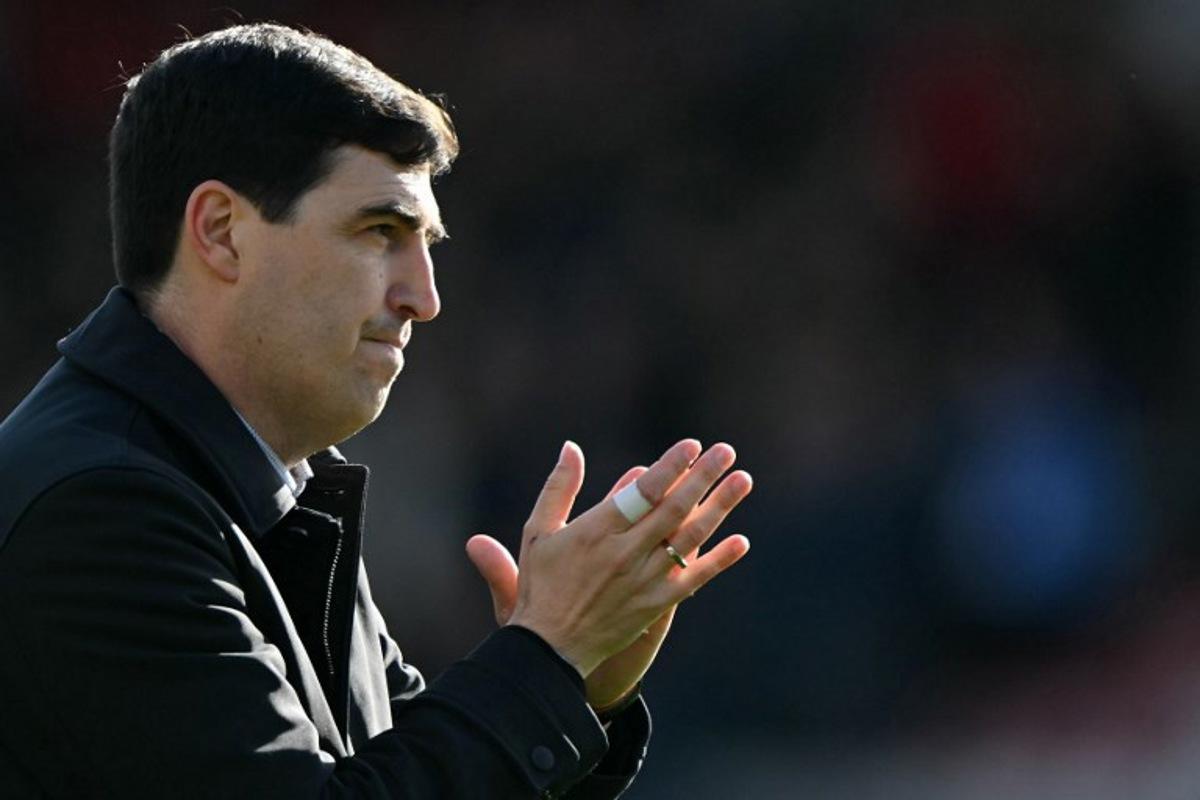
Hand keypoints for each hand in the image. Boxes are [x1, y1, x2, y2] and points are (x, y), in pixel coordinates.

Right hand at [466, 439, 751, 706]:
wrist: (549, 648)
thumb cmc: (542, 585)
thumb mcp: (539, 531)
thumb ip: (559, 487)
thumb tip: (571, 447)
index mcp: (596, 531)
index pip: (643, 492)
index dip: (670, 466)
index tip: (692, 445)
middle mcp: (625, 553)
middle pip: (673, 509)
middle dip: (702, 477)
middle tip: (726, 451)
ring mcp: (644, 581)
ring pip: (689, 538)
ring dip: (719, 507)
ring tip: (742, 481)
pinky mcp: (656, 606)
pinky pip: (694, 578)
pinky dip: (719, 560)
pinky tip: (741, 541)